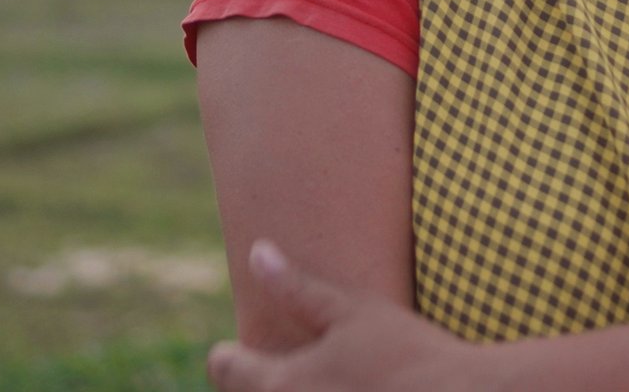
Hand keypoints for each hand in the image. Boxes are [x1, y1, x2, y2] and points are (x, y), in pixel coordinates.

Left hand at [206, 241, 502, 391]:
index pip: (226, 370)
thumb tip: (257, 251)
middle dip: (256, 381)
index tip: (234, 348)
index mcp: (280, 384)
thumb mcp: (351, 310)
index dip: (228, 355)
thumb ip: (297, 287)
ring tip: (315, 379)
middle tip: (285, 362)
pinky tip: (344, 389)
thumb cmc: (403, 351)